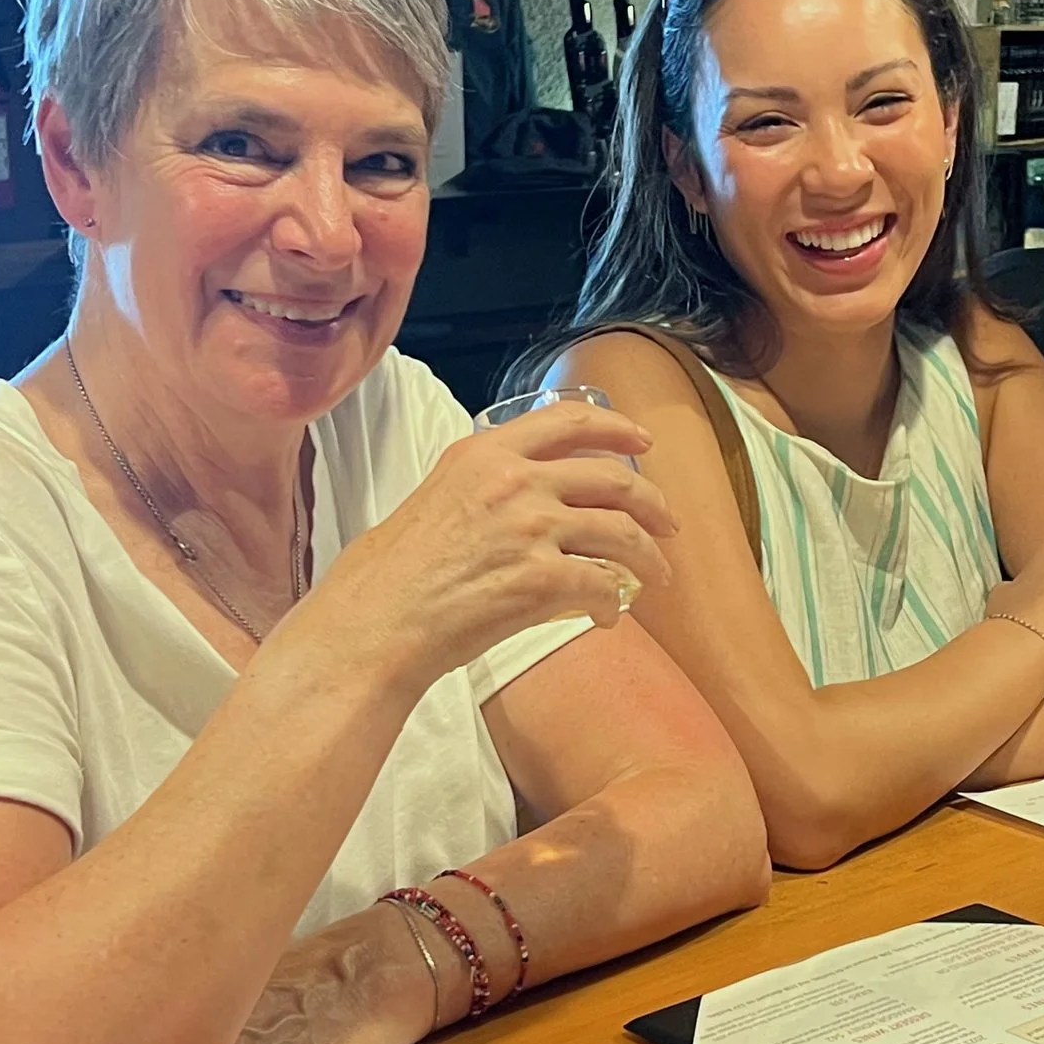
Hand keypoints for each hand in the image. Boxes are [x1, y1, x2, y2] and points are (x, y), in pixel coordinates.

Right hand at [297, 401, 678, 690]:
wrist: (376, 622)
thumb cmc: (393, 574)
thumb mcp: (437, 497)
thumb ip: (488, 487)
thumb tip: (532, 503)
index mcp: (486, 453)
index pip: (570, 422)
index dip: (618, 429)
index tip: (643, 442)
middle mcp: (514, 479)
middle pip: (613, 476)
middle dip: (652, 502)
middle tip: (667, 524)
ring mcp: (530, 527)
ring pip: (621, 531)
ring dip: (648, 556)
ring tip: (655, 576)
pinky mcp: (540, 578)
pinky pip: (602, 585)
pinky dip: (613, 604)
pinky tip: (608, 618)